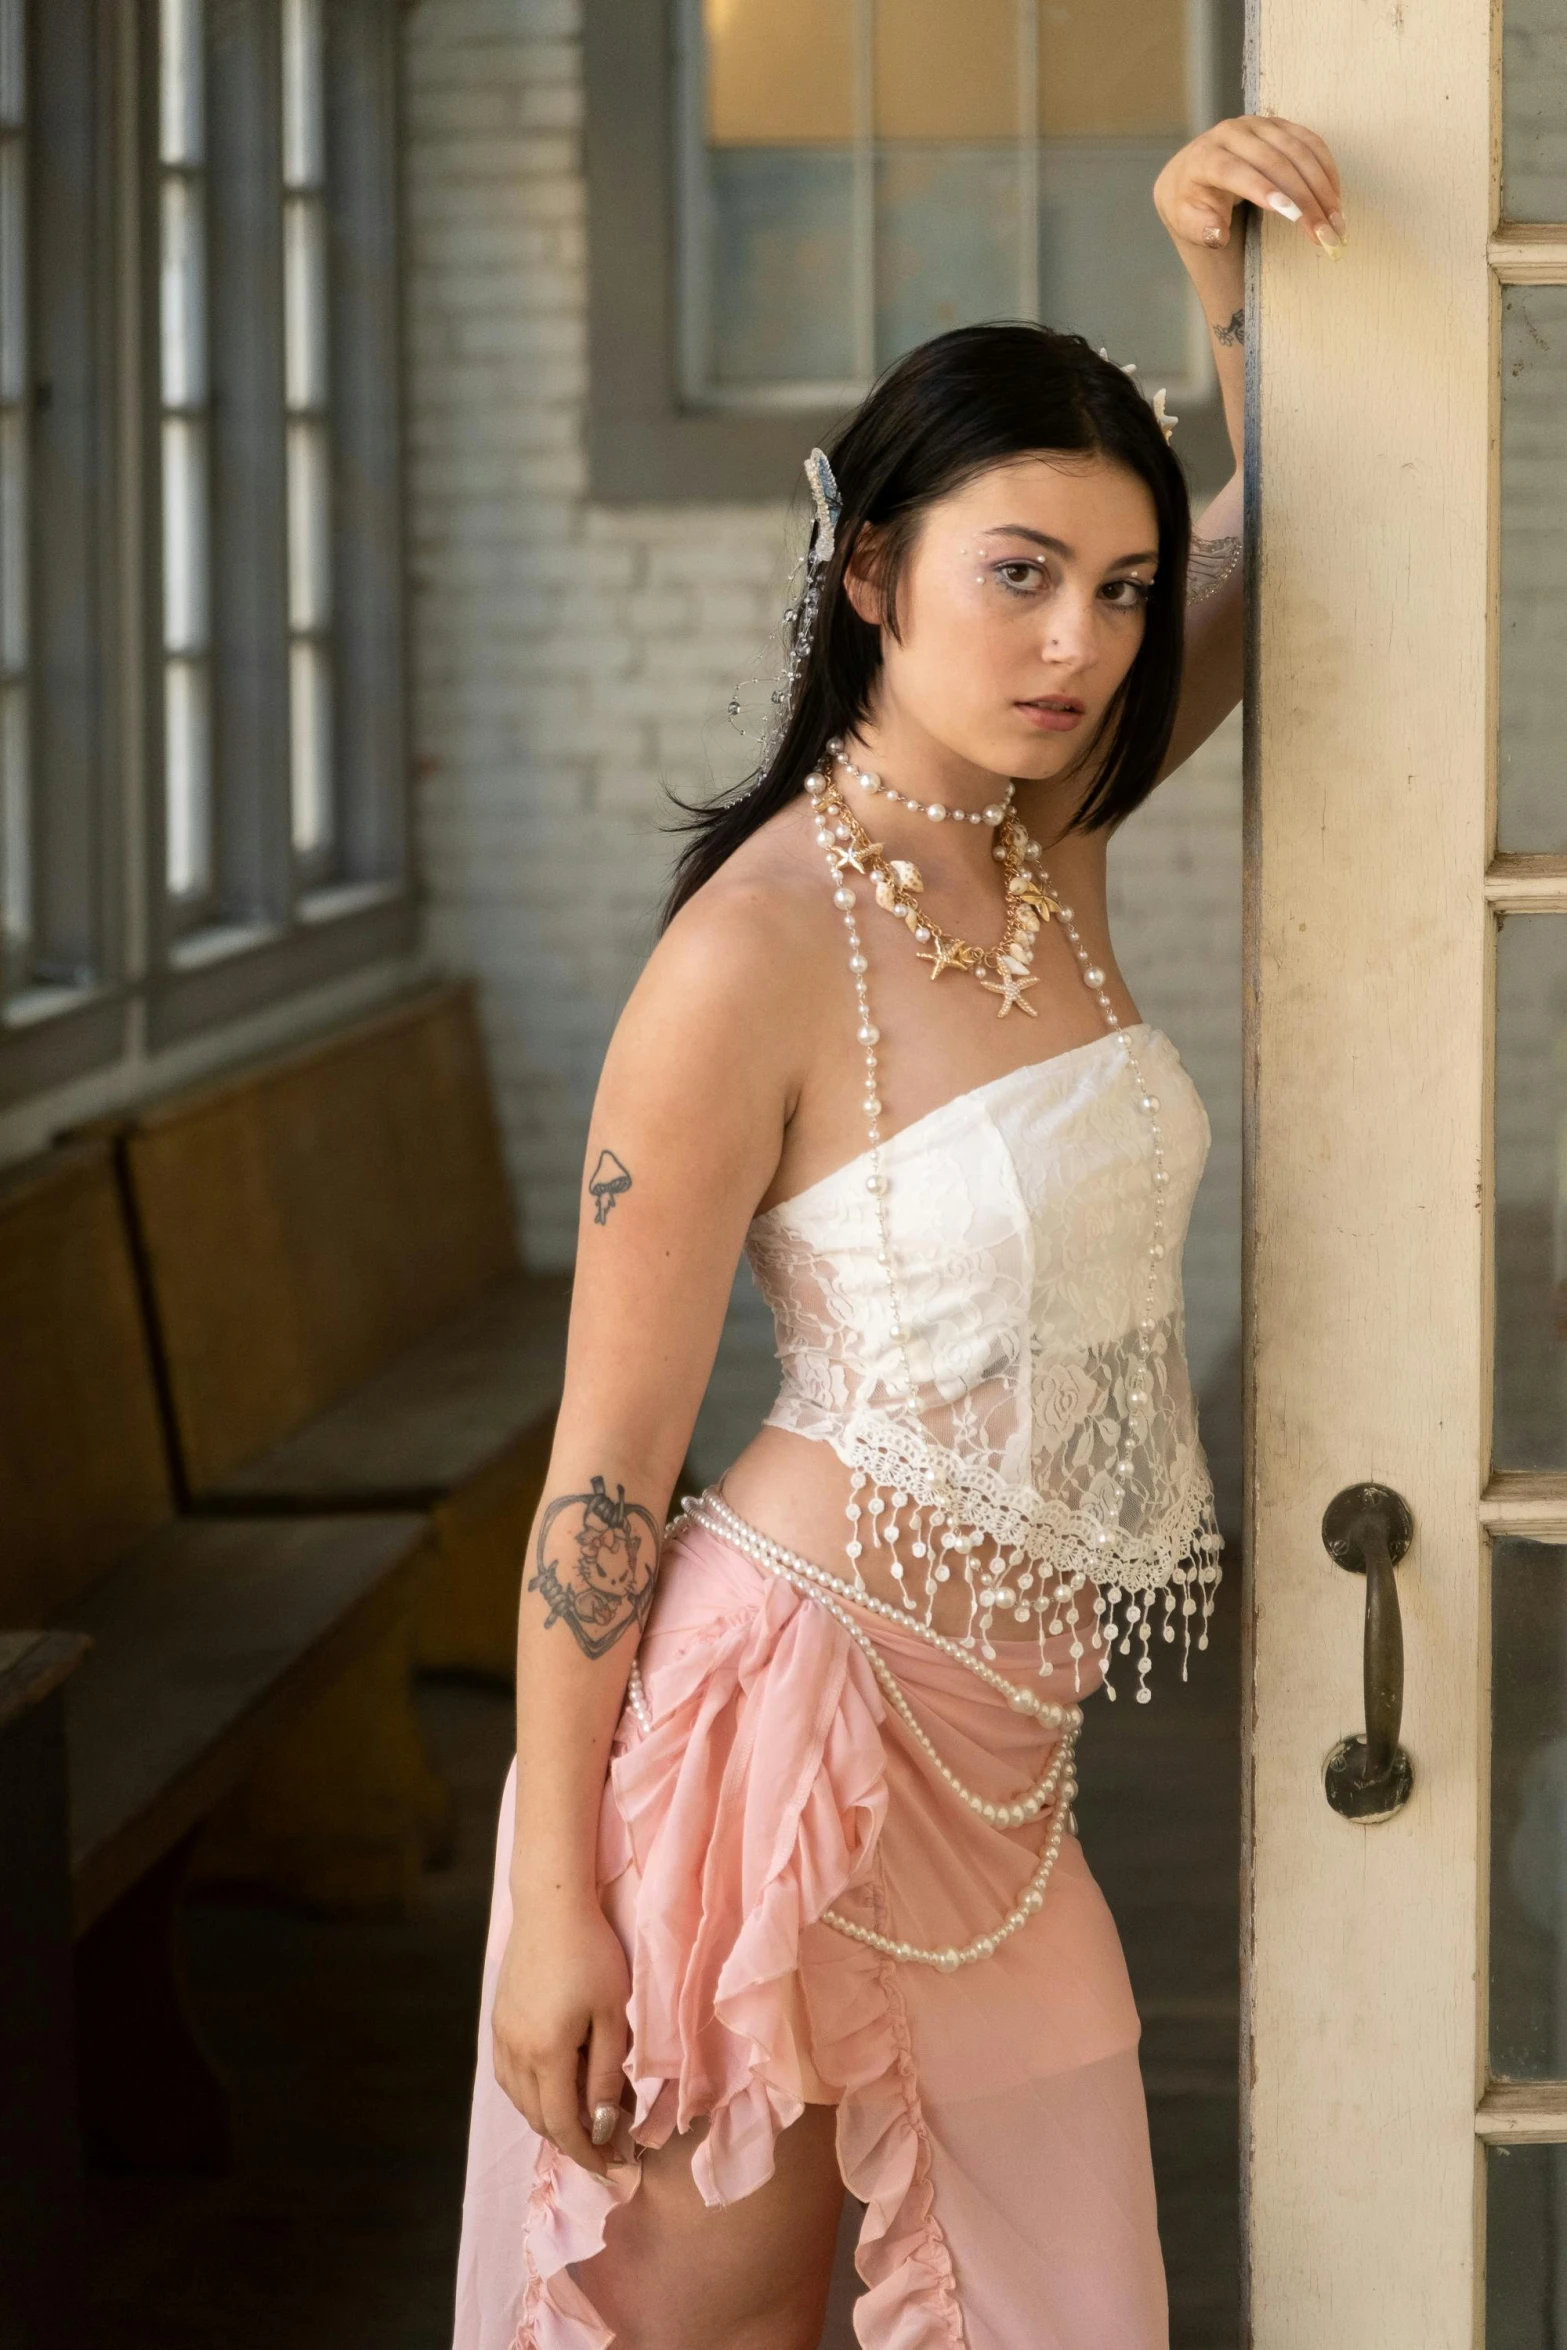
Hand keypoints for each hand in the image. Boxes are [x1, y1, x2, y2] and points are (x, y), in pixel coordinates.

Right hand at [491, 1888, 630, 2176]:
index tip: (613, 2167)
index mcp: (546, 2053)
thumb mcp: (612, 2014)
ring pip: (520, 2100)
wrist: (550, 1906)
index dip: (587, 2153)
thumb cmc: (592, 1954)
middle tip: (605, 2146)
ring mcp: (502, 2036)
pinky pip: (508, 2076)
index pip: (562, 2124)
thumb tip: (601, 2124)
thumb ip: (606, 2073)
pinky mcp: (498, 2021)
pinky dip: (530, 2094)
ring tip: (583, 2119)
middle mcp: (515, 2052)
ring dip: (549, 2118)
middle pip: (538, 2117)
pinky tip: (551, 2087)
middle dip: (571, 2140)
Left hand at [1155, 115, 1344, 255]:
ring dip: (1322, 187)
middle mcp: (1232, 133)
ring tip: (1336, 221)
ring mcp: (1258, 125)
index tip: (1290, 214)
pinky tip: (1335, 198)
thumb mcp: (1184, 221)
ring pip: (1298, 151)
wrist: (1192, 173)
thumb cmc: (1190, 203)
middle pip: (1273, 162)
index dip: (1262, 190)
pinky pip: (1310, 143)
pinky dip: (1326, 170)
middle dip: (1303, 198)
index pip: (1234, 171)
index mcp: (1204, 156)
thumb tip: (1217, 234)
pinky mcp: (1279, 125)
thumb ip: (1199, 229)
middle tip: (1323, 232)